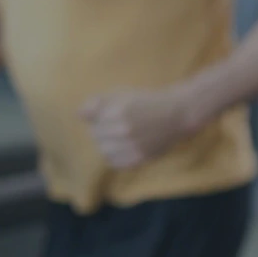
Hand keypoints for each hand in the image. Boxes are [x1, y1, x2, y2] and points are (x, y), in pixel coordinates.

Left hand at [80, 89, 194, 168]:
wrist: (178, 114)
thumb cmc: (147, 102)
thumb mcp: (123, 94)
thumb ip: (98, 102)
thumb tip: (79, 114)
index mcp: (119, 111)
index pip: (93, 122)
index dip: (101, 119)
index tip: (112, 116)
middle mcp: (124, 129)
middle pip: (97, 137)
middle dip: (104, 131)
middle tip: (119, 126)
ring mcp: (132, 145)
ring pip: (104, 151)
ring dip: (109, 145)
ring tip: (121, 137)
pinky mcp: (140, 158)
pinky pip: (115, 162)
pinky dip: (116, 157)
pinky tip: (125, 148)